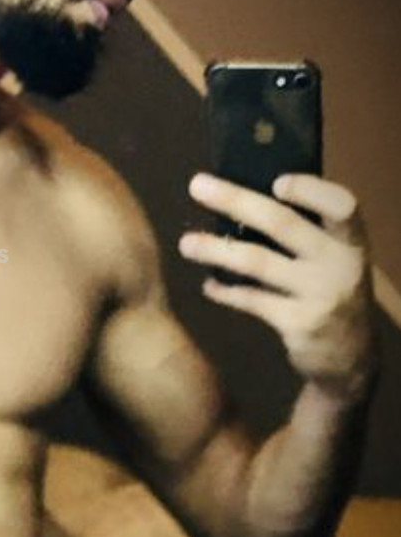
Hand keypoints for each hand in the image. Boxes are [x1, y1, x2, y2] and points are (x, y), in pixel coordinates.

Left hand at [179, 173, 377, 400]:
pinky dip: (226, 291)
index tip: (276, 181)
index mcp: (350, 240)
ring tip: (186, 244)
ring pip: (258, 262)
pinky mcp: (299, 323)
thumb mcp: (333, 258)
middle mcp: (340, 264)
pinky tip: (208, 285)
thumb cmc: (331, 289)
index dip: (311, 190)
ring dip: (216, 249)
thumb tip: (241, 195)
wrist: (351, 355)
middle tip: (197, 185)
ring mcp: (320, 295)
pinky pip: (251, 300)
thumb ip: (305, 230)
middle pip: (284, 224)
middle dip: (236, 201)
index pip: (341, 206)